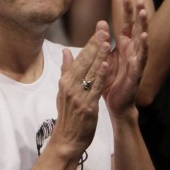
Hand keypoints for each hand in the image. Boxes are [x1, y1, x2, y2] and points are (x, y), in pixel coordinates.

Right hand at [54, 25, 111, 158]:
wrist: (67, 140)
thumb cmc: (68, 116)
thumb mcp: (63, 92)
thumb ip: (67, 71)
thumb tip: (66, 52)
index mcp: (65, 81)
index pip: (79, 58)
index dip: (90, 43)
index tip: (98, 30)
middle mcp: (70, 86)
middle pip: (84, 61)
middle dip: (95, 44)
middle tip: (104, 28)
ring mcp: (78, 96)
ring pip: (90, 72)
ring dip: (98, 56)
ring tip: (106, 41)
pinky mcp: (87, 106)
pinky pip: (95, 88)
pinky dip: (100, 75)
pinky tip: (105, 64)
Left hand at [103, 0, 148, 114]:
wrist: (115, 103)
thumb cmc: (110, 81)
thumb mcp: (104, 57)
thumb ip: (103, 41)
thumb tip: (101, 22)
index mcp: (124, 47)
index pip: (126, 25)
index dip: (127, 11)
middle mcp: (132, 51)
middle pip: (137, 28)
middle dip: (138, 14)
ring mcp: (136, 61)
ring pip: (142, 40)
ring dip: (144, 26)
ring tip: (144, 13)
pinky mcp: (137, 73)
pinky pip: (141, 59)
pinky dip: (144, 48)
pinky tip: (146, 37)